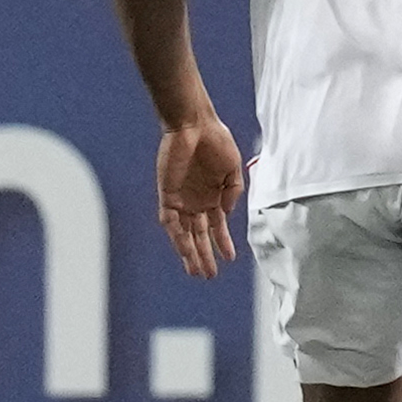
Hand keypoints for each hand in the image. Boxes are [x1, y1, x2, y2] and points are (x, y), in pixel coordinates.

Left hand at [155, 113, 244, 279]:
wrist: (195, 126)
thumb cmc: (217, 142)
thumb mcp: (234, 170)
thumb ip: (233, 193)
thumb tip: (228, 213)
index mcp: (212, 196)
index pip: (216, 226)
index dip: (222, 243)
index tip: (230, 259)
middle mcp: (196, 201)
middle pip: (199, 235)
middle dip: (204, 255)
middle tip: (208, 275)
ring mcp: (181, 200)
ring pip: (185, 234)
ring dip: (190, 253)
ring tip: (197, 271)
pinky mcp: (168, 195)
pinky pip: (170, 221)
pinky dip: (177, 236)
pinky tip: (185, 249)